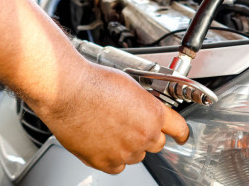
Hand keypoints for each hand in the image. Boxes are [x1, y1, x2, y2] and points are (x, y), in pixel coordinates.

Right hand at [32, 61, 188, 173]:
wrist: (67, 91)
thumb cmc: (93, 83)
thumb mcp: (130, 84)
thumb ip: (144, 103)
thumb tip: (145, 108)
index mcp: (153, 114)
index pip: (179, 129)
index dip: (180, 132)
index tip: (180, 135)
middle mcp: (143, 135)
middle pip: (157, 143)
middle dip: (148, 134)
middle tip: (131, 123)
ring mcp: (124, 152)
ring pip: (135, 155)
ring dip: (128, 145)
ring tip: (109, 126)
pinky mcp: (105, 162)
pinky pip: (117, 165)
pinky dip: (112, 156)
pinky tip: (102, 139)